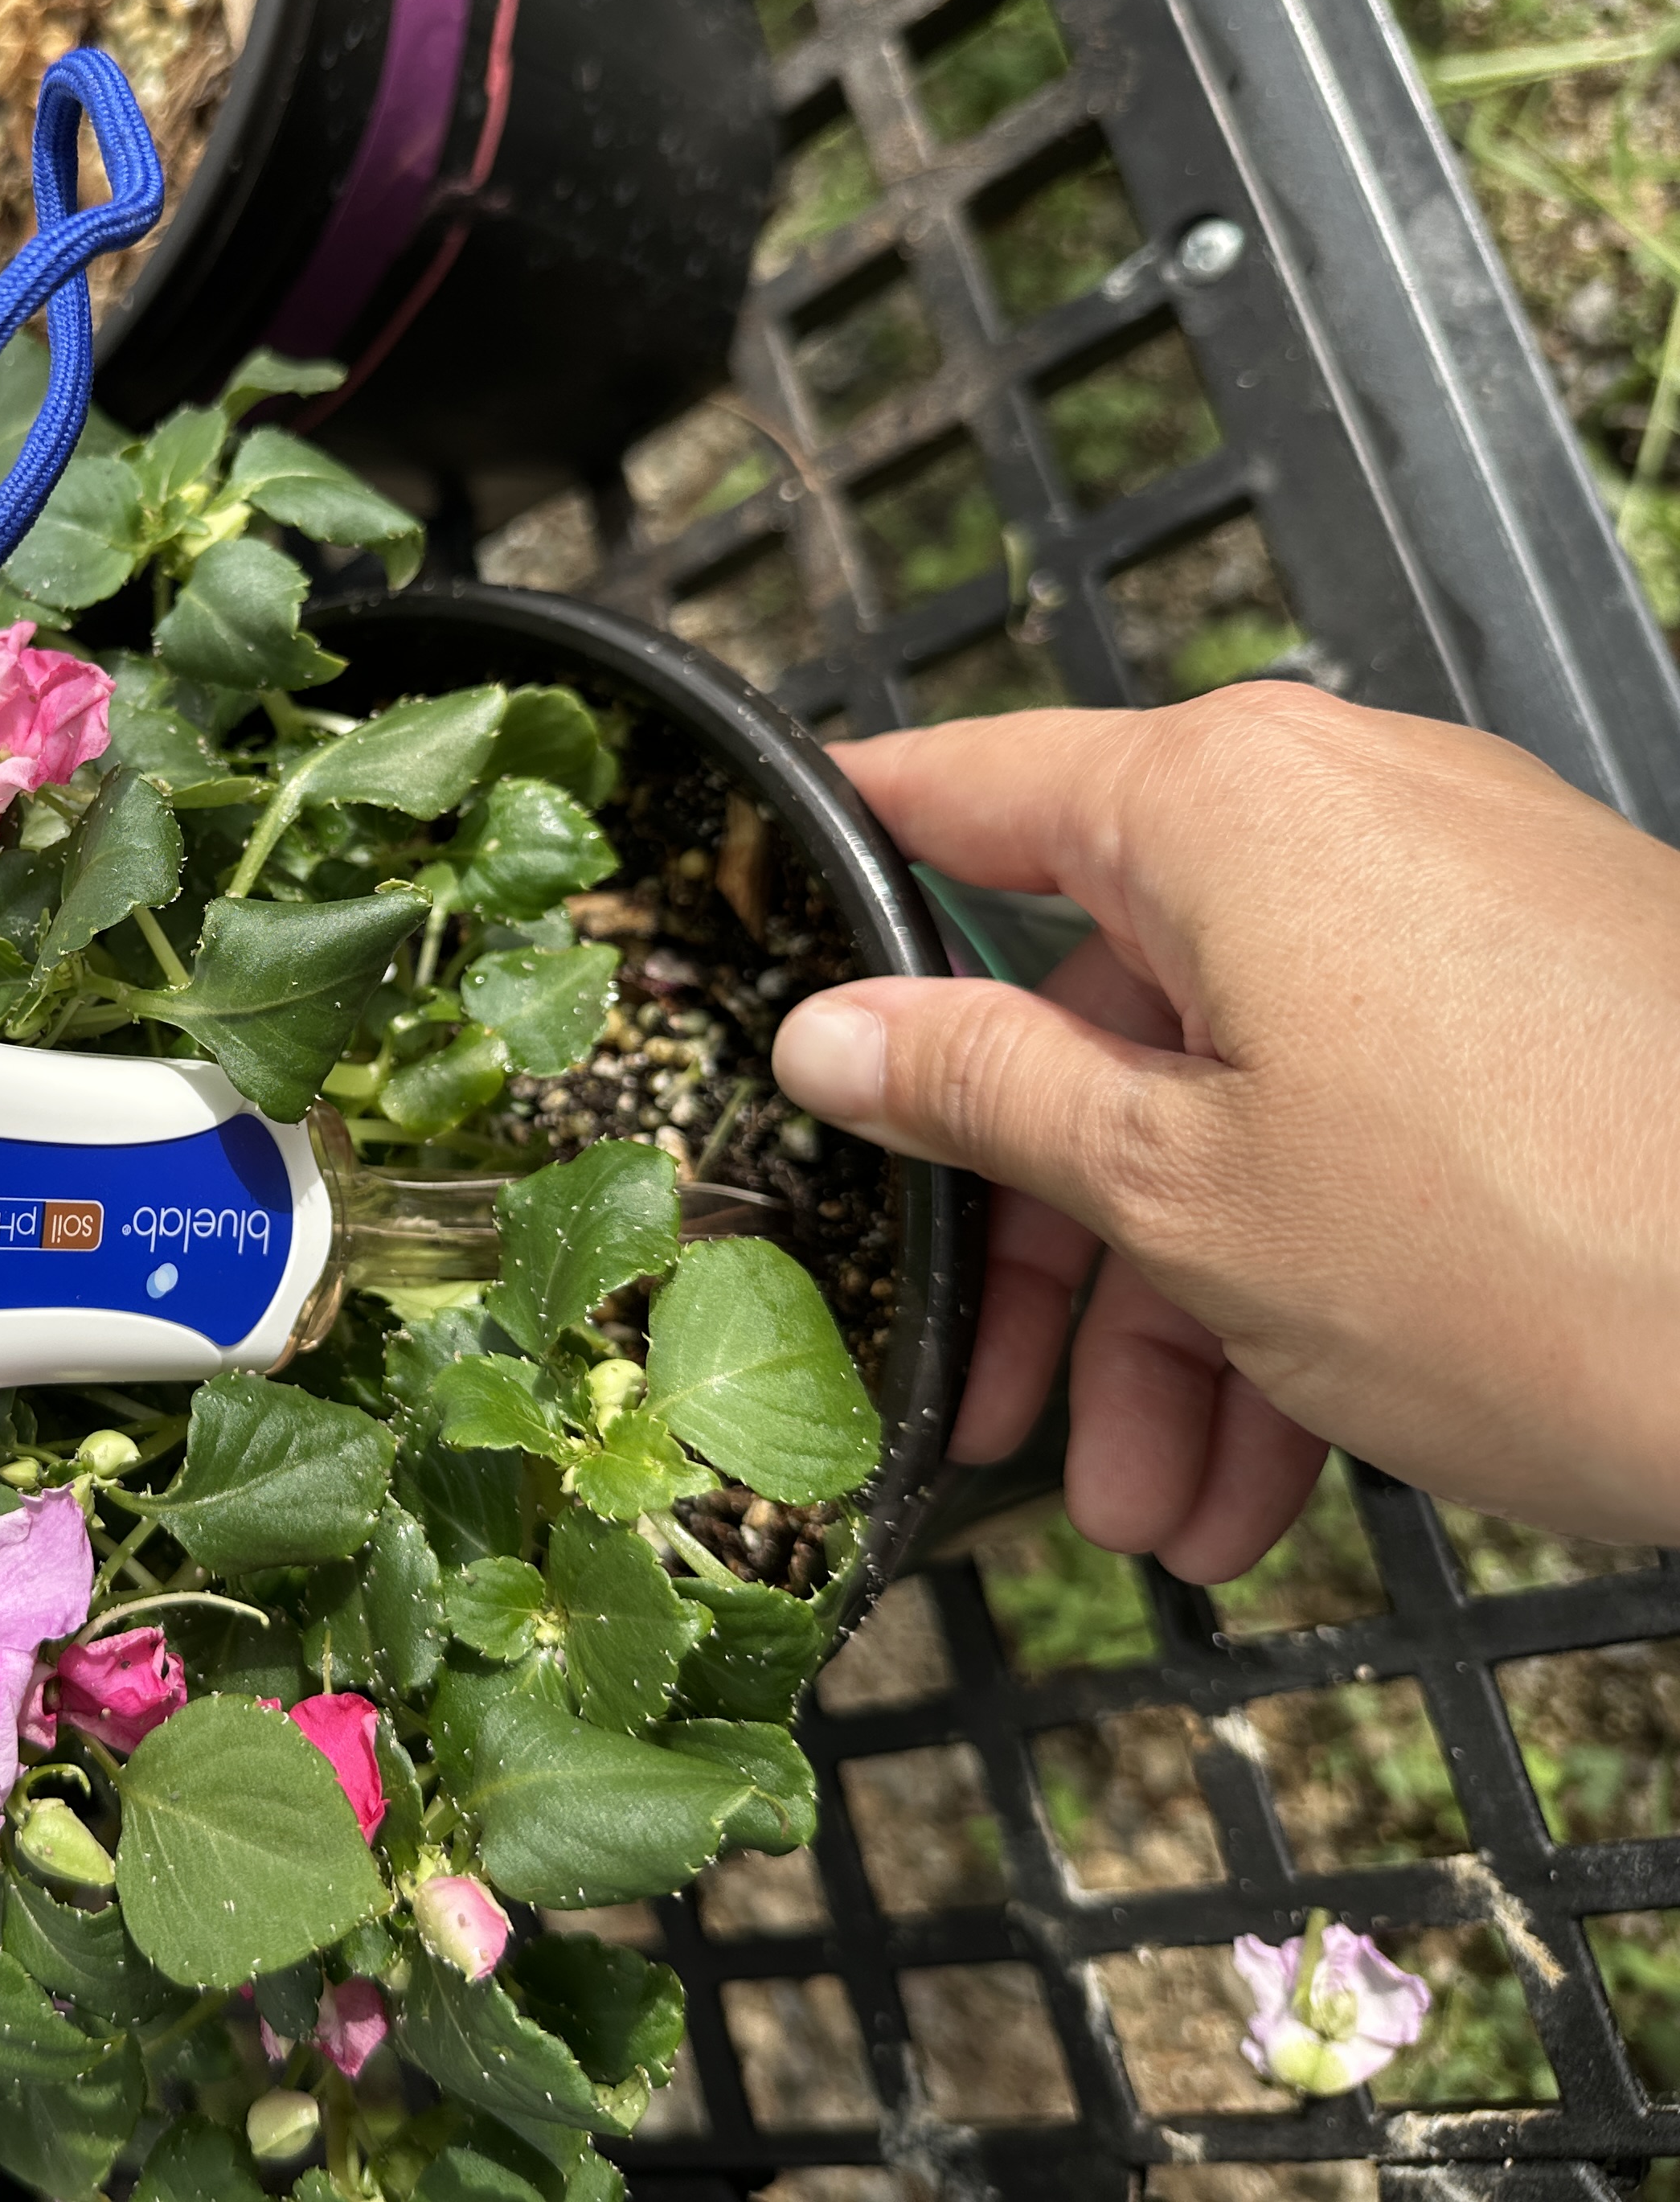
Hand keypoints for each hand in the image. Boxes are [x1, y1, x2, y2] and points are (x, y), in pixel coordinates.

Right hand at [770, 684, 1679, 1580]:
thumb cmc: (1539, 1249)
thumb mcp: (1185, 1193)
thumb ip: (981, 1094)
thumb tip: (831, 1027)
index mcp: (1221, 805)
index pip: (957, 796)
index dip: (839, 874)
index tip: (753, 938)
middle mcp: (1341, 817)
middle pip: (1099, 1011)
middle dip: (1055, 1251)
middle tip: (1011, 1417)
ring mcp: (1463, 909)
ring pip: (1233, 1099)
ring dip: (1181, 1322)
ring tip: (1176, 1515)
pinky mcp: (1557, 1007)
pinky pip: (1362, 1121)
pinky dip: (1303, 1279)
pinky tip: (1281, 1470)